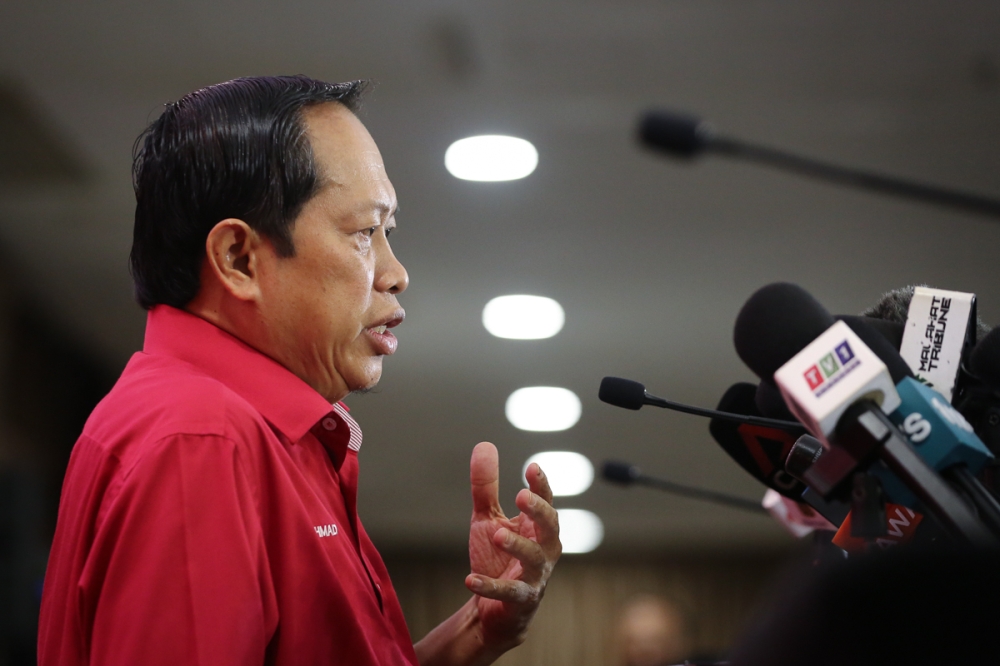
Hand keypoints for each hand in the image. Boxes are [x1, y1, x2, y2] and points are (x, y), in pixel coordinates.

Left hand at [465, 442, 560, 655]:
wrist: (492, 607)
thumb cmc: (496, 557)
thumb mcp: (487, 518)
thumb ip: (486, 487)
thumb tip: (485, 445)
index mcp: (538, 527)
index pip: (546, 502)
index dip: (541, 485)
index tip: (532, 468)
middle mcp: (544, 550)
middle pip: (551, 527)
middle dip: (539, 511)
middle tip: (521, 496)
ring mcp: (535, 576)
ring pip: (535, 559)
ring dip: (517, 546)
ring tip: (497, 534)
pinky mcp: (521, 600)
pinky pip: (510, 592)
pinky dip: (491, 586)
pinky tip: (470, 580)